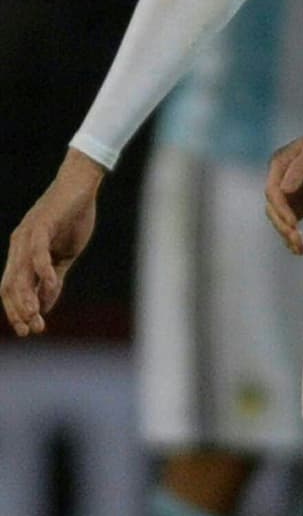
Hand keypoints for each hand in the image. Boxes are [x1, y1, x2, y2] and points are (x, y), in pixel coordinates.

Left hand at [2, 149, 104, 335]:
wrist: (81, 185)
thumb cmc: (73, 218)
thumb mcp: (63, 256)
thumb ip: (53, 280)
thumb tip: (45, 307)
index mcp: (22, 253)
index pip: (11, 288)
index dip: (16, 311)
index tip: (29, 330)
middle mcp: (19, 245)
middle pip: (10, 285)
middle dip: (19, 310)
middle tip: (32, 329)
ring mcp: (28, 235)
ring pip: (20, 273)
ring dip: (28, 297)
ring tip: (36, 316)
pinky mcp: (42, 225)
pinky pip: (37, 252)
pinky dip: (43, 270)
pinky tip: (52, 284)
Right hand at [265, 124, 302, 253]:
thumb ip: (301, 168)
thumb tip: (284, 191)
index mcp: (278, 164)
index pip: (273, 191)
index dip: (281, 209)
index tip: (294, 223)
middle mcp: (279, 180)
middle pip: (273, 208)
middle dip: (283, 226)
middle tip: (297, 239)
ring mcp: (287, 194)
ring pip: (279, 219)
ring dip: (287, 235)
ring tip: (300, 249)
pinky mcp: (297, 205)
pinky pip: (290, 223)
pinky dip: (293, 237)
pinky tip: (299, 250)